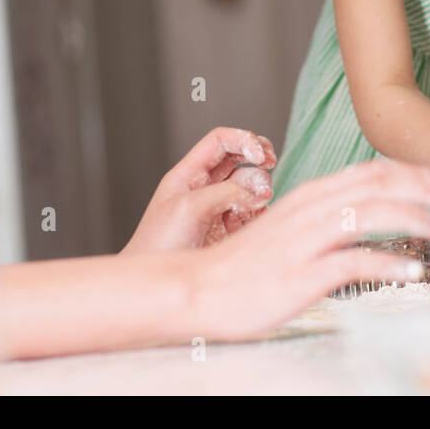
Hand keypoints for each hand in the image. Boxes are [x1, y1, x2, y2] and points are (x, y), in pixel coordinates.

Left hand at [123, 127, 276, 254]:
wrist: (159, 288)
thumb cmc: (159, 246)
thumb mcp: (189, 208)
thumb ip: (225, 191)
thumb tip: (256, 191)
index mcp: (188, 175)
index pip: (220, 141)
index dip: (243, 140)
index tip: (260, 154)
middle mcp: (204, 188)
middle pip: (239, 157)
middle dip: (258, 157)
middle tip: (270, 163)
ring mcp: (219, 210)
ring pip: (251, 186)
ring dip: (260, 190)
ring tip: (256, 204)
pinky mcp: (230, 232)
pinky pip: (254, 213)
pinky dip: (261, 213)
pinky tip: (255, 222)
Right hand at [183, 159, 429, 339]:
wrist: (197, 288)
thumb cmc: (248, 264)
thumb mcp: (294, 229)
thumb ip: (330, 218)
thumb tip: (373, 216)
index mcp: (312, 195)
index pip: (373, 171)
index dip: (417, 173)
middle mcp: (311, 209)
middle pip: (378, 184)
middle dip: (427, 187)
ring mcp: (306, 240)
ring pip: (368, 214)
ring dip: (413, 218)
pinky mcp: (301, 274)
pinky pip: (352, 264)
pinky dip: (387, 264)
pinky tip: (412, 272)